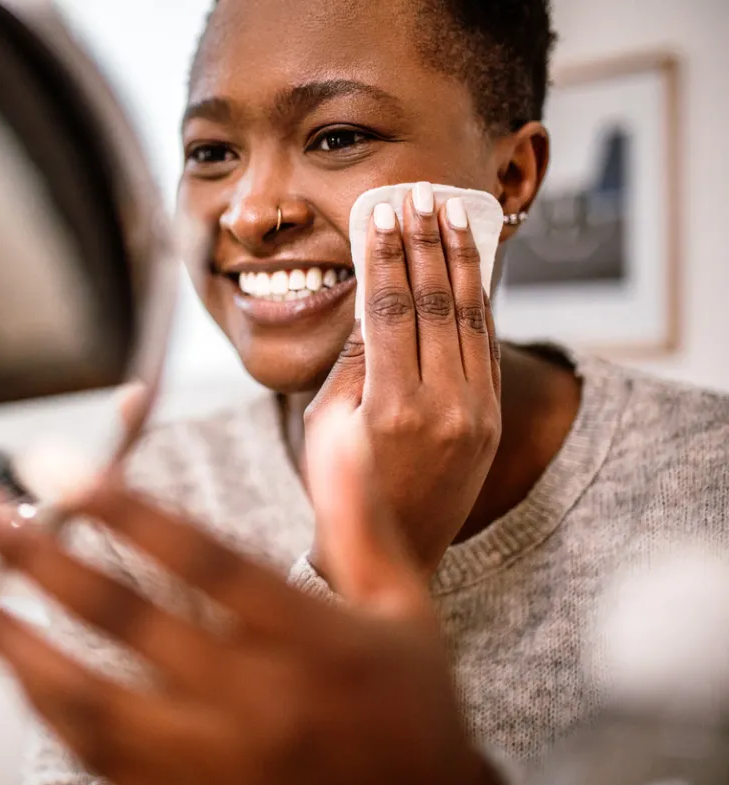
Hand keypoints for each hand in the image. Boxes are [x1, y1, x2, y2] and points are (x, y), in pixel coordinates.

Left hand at [0, 406, 504, 784]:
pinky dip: (36, 697)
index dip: (122, 508)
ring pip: (88, 695)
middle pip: (124, 620)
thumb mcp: (403, 608)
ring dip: (8, 633)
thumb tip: (333, 427)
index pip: (204, 562)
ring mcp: (211, 761)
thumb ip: (360, 514)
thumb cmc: (409, 714)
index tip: (54, 463)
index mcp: (312, 642)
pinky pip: (91, 749)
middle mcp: (255, 702)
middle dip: (30, 555)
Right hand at [306, 187, 501, 576]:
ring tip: (453, 213)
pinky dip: (479, 300)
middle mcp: (444, 406)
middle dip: (427, 243)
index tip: (384, 215)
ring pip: (472, 317)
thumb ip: (352, 362)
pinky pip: (488, 345)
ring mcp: (476, 412)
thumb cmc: (344, 490)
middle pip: (436, 303)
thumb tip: (371, 300)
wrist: (396, 552)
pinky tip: (469, 266)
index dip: (388, 256)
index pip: (392, 310)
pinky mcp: (491, 418)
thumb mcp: (329, 427)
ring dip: (461, 259)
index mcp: (392, 408)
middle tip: (419, 197)